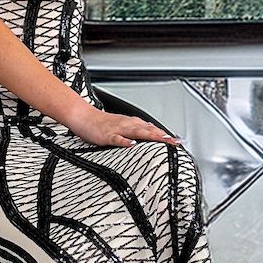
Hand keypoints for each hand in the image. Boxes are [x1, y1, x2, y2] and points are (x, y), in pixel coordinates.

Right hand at [66, 104, 182, 148]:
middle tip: (175, 142)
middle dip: (162, 136)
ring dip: (150, 135)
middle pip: (148, 130)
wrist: (84, 117)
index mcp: (132, 123)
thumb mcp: (122, 128)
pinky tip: (131, 145)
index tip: (178, 142)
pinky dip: (124, 141)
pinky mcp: (106, 135)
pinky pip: (117, 139)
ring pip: (136, 132)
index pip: (152, 129)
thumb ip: (136, 133)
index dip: (166, 135)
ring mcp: (118, 129)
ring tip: (161, 139)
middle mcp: (128, 124)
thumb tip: (151, 137)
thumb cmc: (102, 124)